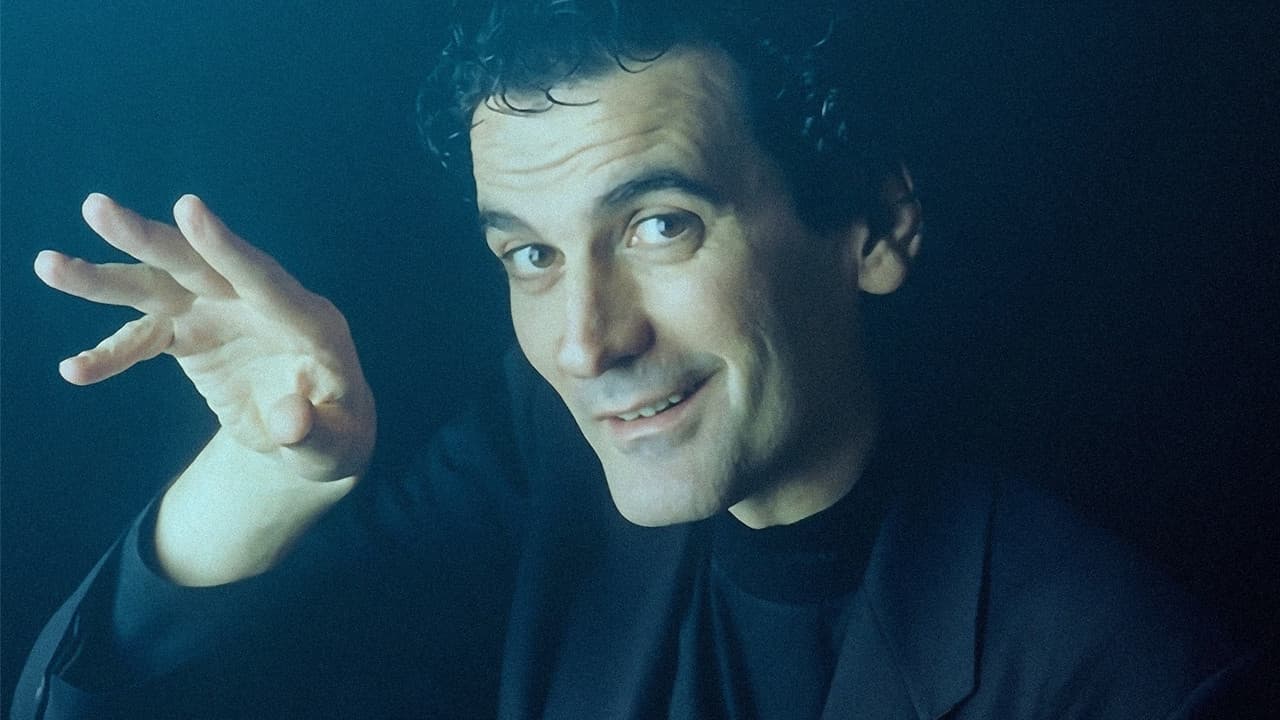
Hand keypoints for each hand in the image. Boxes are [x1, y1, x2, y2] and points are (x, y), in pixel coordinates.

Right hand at [35, 193, 375, 484]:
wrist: (316, 434)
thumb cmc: (334, 437)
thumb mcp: (334, 446)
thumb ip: (314, 432)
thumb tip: (290, 423)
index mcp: (310, 322)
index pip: (265, 279)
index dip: (226, 247)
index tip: (188, 208)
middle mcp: (261, 305)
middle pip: (202, 265)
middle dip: (151, 239)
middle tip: (96, 207)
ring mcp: (223, 314)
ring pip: (161, 288)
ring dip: (106, 279)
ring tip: (48, 264)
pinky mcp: (193, 335)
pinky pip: (144, 340)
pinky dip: (110, 355)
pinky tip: (74, 372)